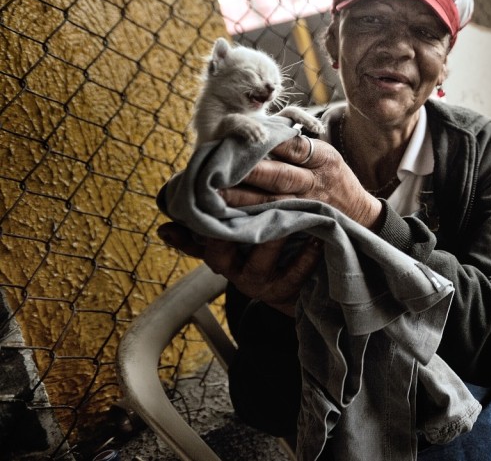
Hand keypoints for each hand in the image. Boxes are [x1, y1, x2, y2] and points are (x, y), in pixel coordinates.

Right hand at [156, 220, 321, 316]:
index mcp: (219, 253)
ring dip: (272, 240)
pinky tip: (316, 238)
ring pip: (258, 263)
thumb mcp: (238, 240)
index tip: (178, 217)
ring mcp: (258, 282)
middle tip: (235, 206)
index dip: (185, 233)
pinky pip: (294, 275)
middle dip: (225, 233)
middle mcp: (233, 270)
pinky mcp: (284, 291)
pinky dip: (306, 257)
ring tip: (287, 217)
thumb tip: (165, 226)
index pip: (195, 242)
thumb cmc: (267, 250)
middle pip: (218, 255)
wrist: (301, 290)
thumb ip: (212, 227)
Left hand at [220, 134, 383, 229]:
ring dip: (244, 197)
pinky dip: (254, 218)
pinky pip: (276, 220)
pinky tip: (232, 216)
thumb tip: (259, 134)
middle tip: (219, 167)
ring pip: (274, 200)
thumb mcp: (326, 155)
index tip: (242, 137)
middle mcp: (316, 181)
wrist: (360, 215)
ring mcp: (309, 204)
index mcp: (323, 157)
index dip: (269, 144)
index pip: (295, 147)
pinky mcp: (303, 223)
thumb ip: (297, 146)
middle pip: (281, 175)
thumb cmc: (335, 178)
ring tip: (216, 193)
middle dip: (250, 172)